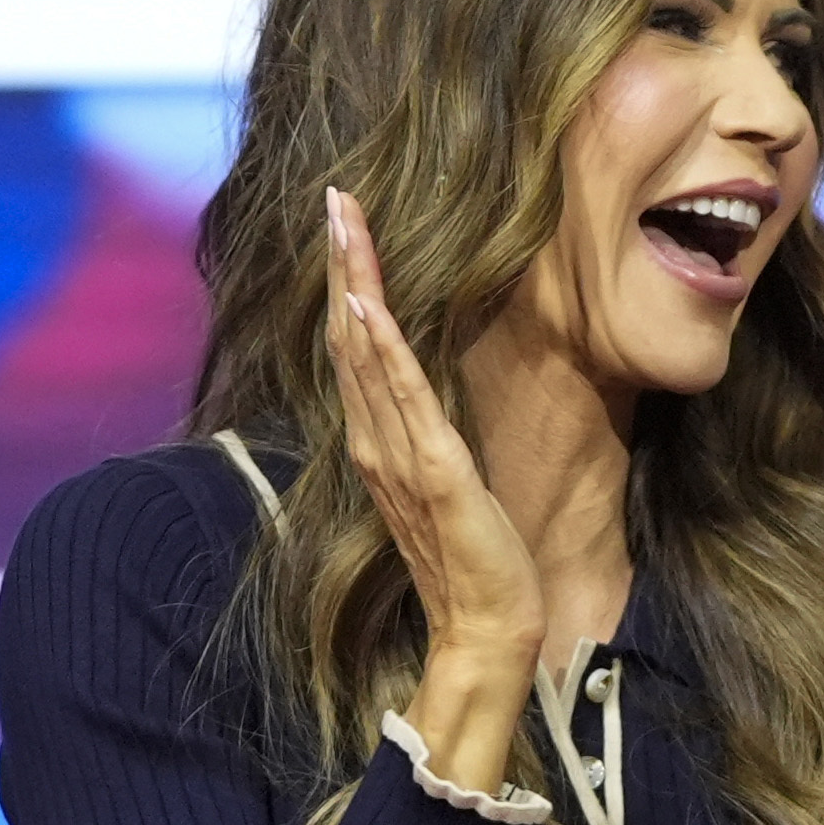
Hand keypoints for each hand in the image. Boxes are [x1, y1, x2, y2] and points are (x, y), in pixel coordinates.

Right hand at [324, 186, 540, 785]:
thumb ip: (428, 442)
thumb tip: (425, 401)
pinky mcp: (434, 473)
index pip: (360, 350)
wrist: (488, 626)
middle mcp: (377, 442)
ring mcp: (400, 456)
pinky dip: (381, 351)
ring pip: (368, 355)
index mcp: (382, 443)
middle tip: (335, 198)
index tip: (346, 226)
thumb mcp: (449, 484)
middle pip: (352, 337)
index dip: (351, 285)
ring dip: (357, 284)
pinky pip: (403, 401)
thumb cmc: (476, 559)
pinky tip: (366, 306)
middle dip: (345, 264)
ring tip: (345, 225)